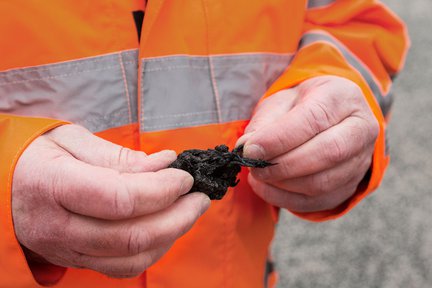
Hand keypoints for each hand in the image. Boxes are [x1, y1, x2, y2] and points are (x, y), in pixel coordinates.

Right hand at [12, 124, 209, 277]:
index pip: (119, 199)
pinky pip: (122, 267)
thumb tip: (164, 163)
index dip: (160, 190)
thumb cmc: (36, 157)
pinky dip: (153, 250)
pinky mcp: (76, 260)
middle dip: (178, 217)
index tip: (184, 176)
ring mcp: (66, 250)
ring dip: (171, 236)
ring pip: (131, 259)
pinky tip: (168, 228)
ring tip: (191, 210)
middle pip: (131, 236)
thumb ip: (118, 156)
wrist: (2, 188)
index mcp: (53, 186)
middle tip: (200, 196)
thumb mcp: (70, 140)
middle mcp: (58, 227)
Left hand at [237, 76, 378, 212]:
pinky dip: (286, 199)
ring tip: (258, 175)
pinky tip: (267, 187)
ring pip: (322, 183)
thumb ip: (264, 123)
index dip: (279, 139)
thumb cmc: (300, 107)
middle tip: (253, 166)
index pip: (313, 119)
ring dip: (282, 184)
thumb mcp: (280, 102)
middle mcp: (361, 129)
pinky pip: (317, 202)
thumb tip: (246, 147)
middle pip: (327, 153)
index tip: (250, 150)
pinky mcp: (350, 186)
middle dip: (282, 165)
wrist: (326, 119)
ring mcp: (360, 161)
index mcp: (343, 97)